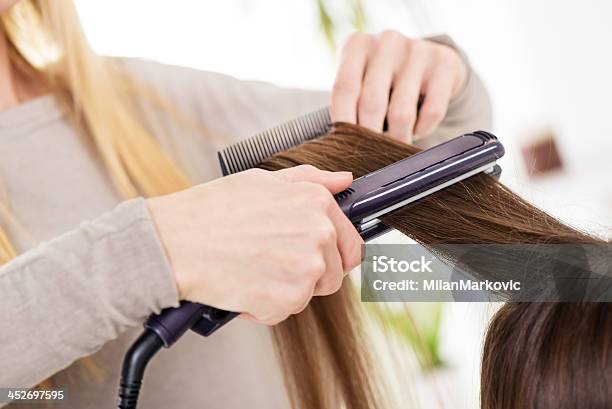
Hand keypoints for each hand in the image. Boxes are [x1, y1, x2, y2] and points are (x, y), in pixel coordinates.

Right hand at [147, 165, 362, 324]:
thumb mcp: (264, 181)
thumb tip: (343, 179)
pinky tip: (242, 284)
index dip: (335, 256)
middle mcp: (320, 235)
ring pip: (308, 294)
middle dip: (307, 275)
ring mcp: (307, 269)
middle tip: (271, 264)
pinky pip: (284, 311)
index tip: (317, 260)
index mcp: (318, 203)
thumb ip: (312, 180)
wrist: (175, 243)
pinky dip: (264, 306)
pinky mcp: (288, 299)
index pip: (353, 245)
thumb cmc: (212, 211)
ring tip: (252, 269)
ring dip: (284, 290)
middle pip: (333, 275)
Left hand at [332, 31, 467, 141]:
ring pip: (402, 113)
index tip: (346, 146)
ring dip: (397, 138)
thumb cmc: (383, 78)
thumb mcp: (360, 80)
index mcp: (357, 45)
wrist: (428, 58)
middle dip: (370, 136)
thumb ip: (348, 105)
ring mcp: (417, 50)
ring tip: (395, 145)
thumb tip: (345, 145)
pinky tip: (416, 129)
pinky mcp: (444, 63)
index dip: (344, 122)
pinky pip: (432, 112)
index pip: (344, 89)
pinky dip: (422, 130)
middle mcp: (386, 42)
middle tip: (371, 154)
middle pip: (372, 103)